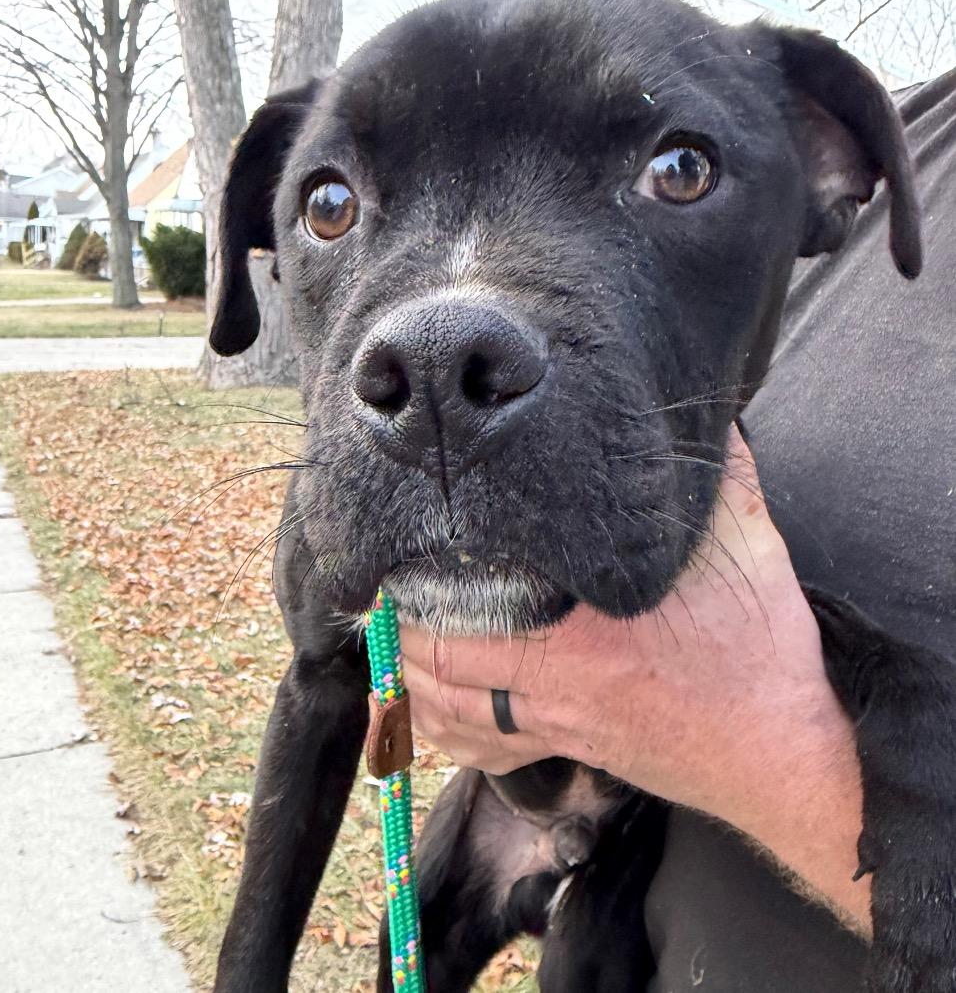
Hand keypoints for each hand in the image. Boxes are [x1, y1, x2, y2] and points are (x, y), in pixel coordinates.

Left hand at [402, 426, 870, 929]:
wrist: (784, 754)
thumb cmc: (759, 656)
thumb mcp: (750, 552)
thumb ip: (723, 481)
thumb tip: (715, 417)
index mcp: (581, 633)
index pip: (465, 611)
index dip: (417, 584)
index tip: (401, 553)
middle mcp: (553, 684)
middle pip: (438, 663)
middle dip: (400, 626)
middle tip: (387, 589)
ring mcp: (555, 723)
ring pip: (449, 712)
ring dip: (411, 676)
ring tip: (396, 636)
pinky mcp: (567, 748)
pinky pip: (483, 753)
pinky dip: (443, 732)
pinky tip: (430, 708)